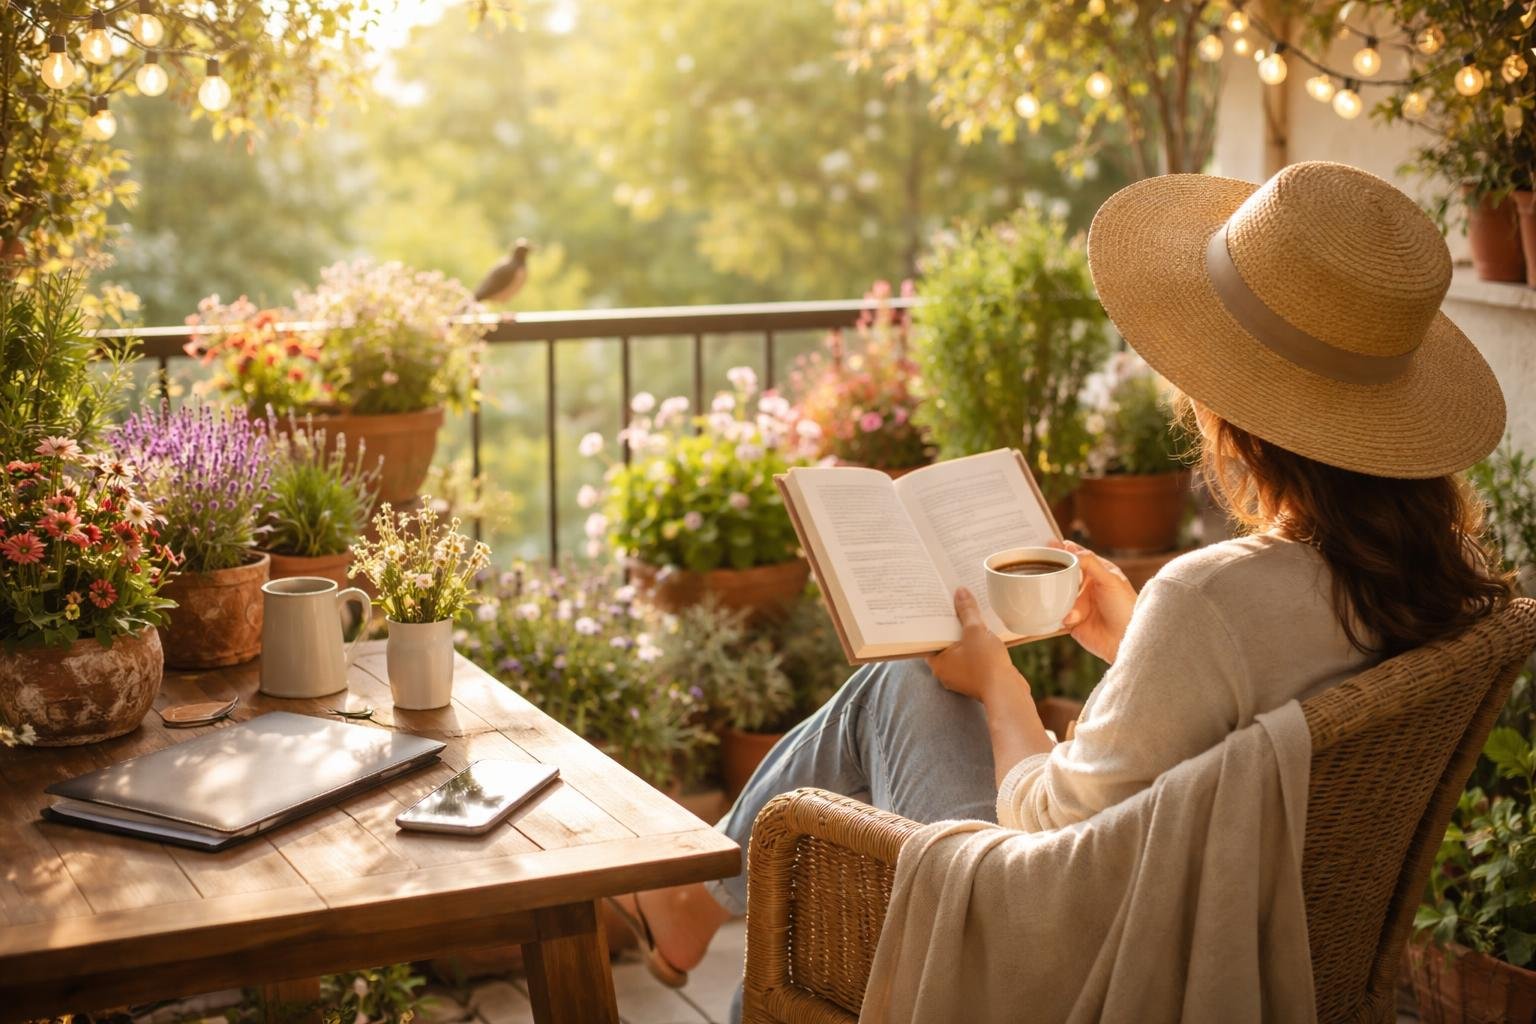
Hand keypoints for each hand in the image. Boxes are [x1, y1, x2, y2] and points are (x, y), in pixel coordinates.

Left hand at [926, 587, 1020, 703]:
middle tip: (954, 604)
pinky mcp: (978, 679)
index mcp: (938, 663)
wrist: (1008, 692)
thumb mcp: (975, 631)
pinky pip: (974, 657)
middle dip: (952, 625)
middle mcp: (947, 672)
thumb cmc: (986, 664)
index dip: (933, 622)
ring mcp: (963, 677)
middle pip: (946, 643)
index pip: (929, 639)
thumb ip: (967, 611)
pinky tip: (985, 632)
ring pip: (961, 650)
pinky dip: (977, 646)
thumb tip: (960, 592)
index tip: (937, 606)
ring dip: (966, 635)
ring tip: (970, 613)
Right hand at [1053, 539, 1136, 663]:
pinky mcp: (1072, 621)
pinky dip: (1058, 615)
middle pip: (1064, 574)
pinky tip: (1069, 619)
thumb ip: (1090, 562)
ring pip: (1057, 594)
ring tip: (1074, 608)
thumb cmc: (1124, 607)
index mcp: (1098, 573)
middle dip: (1054, 572)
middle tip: (1043, 567)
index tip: (1048, 544)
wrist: (1125, 640)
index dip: (1064, 550)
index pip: (1078, 556)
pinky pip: (1056, 614)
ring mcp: (1079, 604)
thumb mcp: (1110, 579)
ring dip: (1060, 599)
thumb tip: (1069, 548)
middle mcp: (1087, 586)